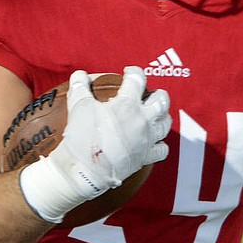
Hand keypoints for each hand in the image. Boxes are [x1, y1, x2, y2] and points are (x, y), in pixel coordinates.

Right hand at [60, 67, 170, 188]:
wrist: (84, 170)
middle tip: (150, 94)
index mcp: (127, 104)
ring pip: (166, 124)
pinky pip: (162, 150)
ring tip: (156, 114)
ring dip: (163, 116)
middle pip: (162, 101)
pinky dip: (161, 144)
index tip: (128, 73)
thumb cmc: (81, 137)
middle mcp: (142, 120)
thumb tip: (80, 74)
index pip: (137, 80)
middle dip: (158, 94)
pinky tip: (155, 142)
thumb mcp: (77, 106)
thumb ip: (80, 86)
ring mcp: (147, 139)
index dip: (133, 72)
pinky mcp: (146, 157)